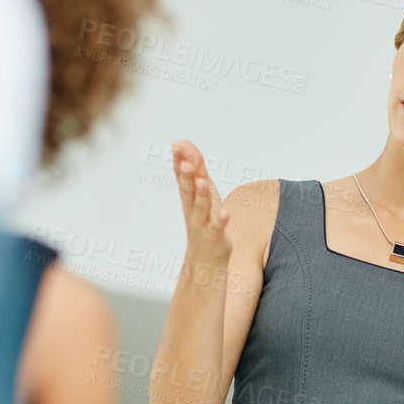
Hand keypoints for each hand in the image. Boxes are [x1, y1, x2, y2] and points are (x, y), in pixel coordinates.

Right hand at [172, 138, 230, 267]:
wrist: (204, 258)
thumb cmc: (204, 221)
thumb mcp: (200, 194)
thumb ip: (195, 171)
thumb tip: (188, 148)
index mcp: (190, 197)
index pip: (183, 176)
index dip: (180, 161)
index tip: (177, 145)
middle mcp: (193, 209)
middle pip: (188, 190)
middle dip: (186, 175)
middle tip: (184, 160)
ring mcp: (203, 223)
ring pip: (201, 207)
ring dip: (201, 195)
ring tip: (202, 182)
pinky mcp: (214, 236)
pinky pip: (217, 227)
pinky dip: (221, 220)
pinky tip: (225, 213)